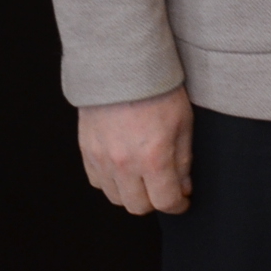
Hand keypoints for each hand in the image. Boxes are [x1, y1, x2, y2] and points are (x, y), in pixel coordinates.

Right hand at [78, 85, 194, 214]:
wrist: (122, 64)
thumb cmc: (156, 89)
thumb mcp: (183, 122)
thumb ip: (183, 160)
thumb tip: (183, 187)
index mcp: (154, 158)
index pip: (166, 201)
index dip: (178, 205)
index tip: (182, 201)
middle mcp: (125, 164)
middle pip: (138, 206)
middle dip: (155, 201)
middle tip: (162, 186)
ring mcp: (102, 158)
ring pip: (116, 197)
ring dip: (131, 193)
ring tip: (141, 175)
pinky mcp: (86, 150)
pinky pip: (97, 181)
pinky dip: (110, 180)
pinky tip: (122, 167)